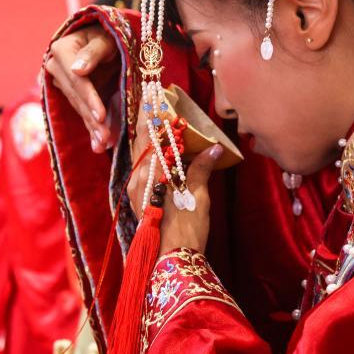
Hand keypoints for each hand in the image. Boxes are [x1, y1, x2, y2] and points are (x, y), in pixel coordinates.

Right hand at [44, 24, 119, 151]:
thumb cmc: (108, 34)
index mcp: (61, 50)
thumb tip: (78, 70)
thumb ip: (93, 53)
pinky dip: (91, 128)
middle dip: (91, 117)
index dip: (88, 98)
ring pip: (77, 107)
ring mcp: (61, 82)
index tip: (101, 115)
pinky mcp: (71, 93)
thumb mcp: (105, 38)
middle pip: (75, 97)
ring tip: (104, 144)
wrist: (105, 38)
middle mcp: (55, 67)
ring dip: (91, 127)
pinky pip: (81, 112)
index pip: (76, 79)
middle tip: (105, 137)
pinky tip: (98, 146)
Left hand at [125, 106, 221, 255]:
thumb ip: (201, 168)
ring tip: (160, 121)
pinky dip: (154, 156)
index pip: (146, 135)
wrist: (174, 258)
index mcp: (147, 173)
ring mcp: (138, 190)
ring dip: (150, 138)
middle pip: (141, 143)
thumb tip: (215, 149)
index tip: (154, 95)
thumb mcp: (197, 194)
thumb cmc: (186, 227)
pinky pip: (146, 169)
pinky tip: (164, 151)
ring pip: (142, 156)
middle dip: (148, 122)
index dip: (150, 114)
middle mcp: (138, 178)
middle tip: (156, 102)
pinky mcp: (143, 199)